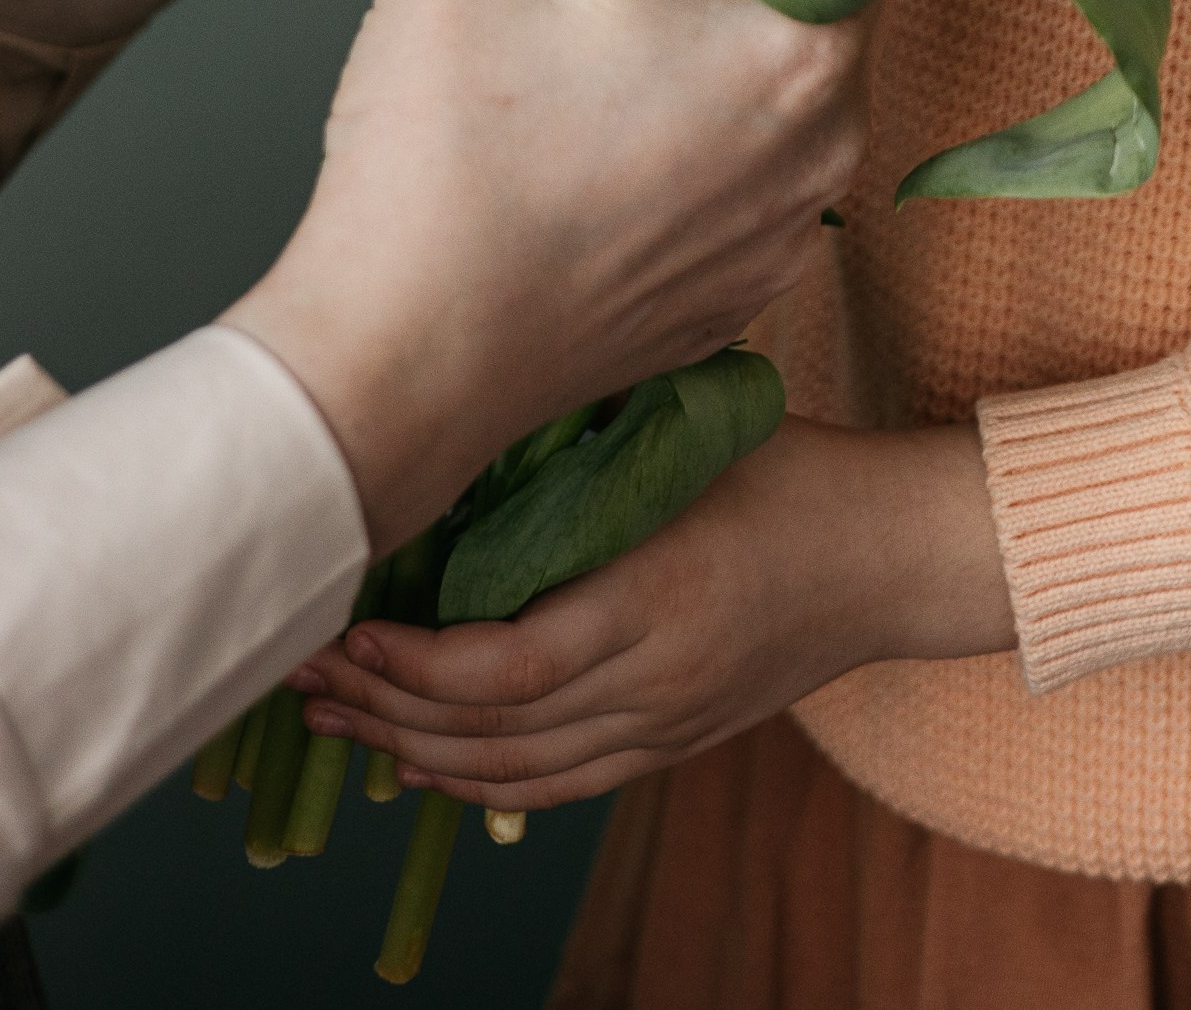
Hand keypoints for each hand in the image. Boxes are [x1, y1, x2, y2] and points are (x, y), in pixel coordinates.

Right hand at [224, 0, 866, 553]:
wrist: (393, 370)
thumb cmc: (442, 166)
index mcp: (801, 43)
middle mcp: (826, 140)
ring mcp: (785, 230)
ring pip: (779, 82)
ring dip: (714, 34)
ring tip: (609, 5)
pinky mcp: (731, 292)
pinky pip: (740, 173)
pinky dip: (690, 132)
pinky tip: (598, 114)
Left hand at [289, 418, 1013, 805]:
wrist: (888, 555)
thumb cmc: (794, 473)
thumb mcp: (693, 437)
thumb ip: (592, 439)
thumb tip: (480, 403)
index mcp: (651, 600)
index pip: (505, 668)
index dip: (413, 665)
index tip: (349, 631)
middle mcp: (651, 682)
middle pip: (489, 732)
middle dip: (382, 709)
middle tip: (302, 673)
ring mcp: (662, 725)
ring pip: (512, 773)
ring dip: (414, 754)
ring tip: (339, 721)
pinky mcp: (671, 743)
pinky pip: (556, 788)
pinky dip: (479, 783)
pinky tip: (425, 762)